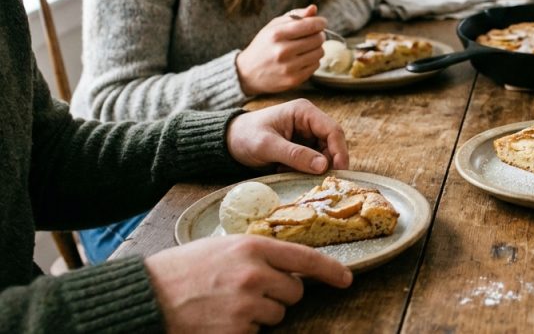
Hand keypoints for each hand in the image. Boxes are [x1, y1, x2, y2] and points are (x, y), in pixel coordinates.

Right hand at [146, 235, 352, 332]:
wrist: (146, 297)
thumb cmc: (183, 270)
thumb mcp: (223, 248)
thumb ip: (257, 255)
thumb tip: (288, 269)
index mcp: (253, 247)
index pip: (305, 259)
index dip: (331, 270)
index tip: (346, 279)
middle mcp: (255, 274)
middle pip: (294, 293)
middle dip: (279, 296)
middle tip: (248, 292)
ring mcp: (247, 305)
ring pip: (277, 315)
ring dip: (259, 314)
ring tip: (226, 304)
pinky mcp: (237, 331)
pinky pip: (256, 332)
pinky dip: (243, 329)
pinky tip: (219, 319)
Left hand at [227, 98, 348, 172]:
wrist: (229, 142)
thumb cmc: (245, 137)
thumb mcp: (267, 146)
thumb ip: (295, 155)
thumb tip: (323, 166)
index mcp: (304, 112)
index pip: (333, 130)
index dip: (339, 151)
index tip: (340, 171)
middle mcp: (310, 121)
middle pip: (332, 144)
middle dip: (327, 162)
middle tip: (319, 180)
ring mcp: (307, 135)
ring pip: (325, 155)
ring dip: (314, 168)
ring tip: (291, 172)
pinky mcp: (303, 147)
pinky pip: (313, 161)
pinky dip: (305, 170)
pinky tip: (287, 171)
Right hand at [236, 5, 327, 95]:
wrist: (248, 73)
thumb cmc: (263, 46)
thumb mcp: (273, 27)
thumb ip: (295, 16)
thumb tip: (313, 9)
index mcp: (276, 34)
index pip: (310, 25)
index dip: (320, 22)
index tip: (322, 22)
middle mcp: (282, 51)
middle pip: (318, 39)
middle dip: (319, 34)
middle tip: (314, 35)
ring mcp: (289, 67)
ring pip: (320, 52)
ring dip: (317, 48)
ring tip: (306, 47)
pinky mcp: (294, 80)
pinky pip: (316, 65)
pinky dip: (312, 60)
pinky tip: (302, 58)